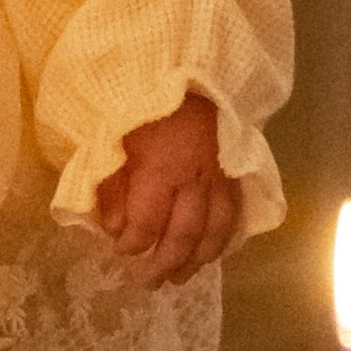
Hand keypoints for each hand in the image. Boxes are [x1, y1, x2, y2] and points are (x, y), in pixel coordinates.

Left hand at [93, 90, 241, 289]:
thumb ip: (112, 183)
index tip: (121, 252)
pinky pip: (236, 214)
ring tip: (179, 277)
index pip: (147, 222)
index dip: (133, 244)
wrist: (189, 67)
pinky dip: (225, 239)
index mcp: (162, 167)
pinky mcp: (237, 171)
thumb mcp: (114, 135)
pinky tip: (212, 253)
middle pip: (184, 234)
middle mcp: (197, 178)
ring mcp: (222, 176)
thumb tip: (113, 226)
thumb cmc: (143, 100)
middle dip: (164, 263)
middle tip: (148, 283)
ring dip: (196, 260)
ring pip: (215, 231)